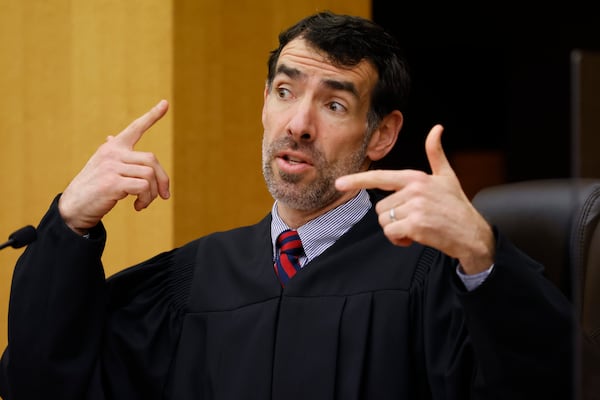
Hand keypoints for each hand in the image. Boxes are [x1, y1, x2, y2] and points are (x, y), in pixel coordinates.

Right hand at [58, 100, 170, 233]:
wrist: (73, 207)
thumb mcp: (102, 165)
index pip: (135, 128)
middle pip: (152, 160)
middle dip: (163, 180)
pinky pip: (143, 187)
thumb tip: (112, 136)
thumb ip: (112, 152)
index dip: (152, 116)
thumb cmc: (92, 187)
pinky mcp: (112, 183)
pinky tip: (137, 207)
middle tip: (164, 195)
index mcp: (112, 147)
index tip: (165, 103)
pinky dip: (145, 199)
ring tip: (143, 203)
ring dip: (153, 194)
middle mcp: (112, 153)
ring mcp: (111, 167)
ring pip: (150, 175)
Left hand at [335, 124, 494, 273]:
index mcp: (416, 177)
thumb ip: (436, 154)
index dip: (357, 180)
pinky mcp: (416, 225)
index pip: (380, 177)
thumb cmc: (457, 206)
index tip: (339, 183)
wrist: (472, 234)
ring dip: (396, 230)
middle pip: (380, 208)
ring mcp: (415, 207)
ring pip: (384, 222)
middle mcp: (414, 189)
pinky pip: (391, 234)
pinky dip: (400, 240)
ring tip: (417, 228)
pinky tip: (416, 238)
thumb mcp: (447, 177)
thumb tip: (437, 128)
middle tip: (414, 220)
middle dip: (392, 218)